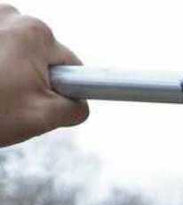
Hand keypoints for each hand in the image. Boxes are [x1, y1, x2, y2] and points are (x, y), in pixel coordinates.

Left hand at [0, 6, 88, 147]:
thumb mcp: (42, 118)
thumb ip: (75, 109)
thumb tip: (80, 105)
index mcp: (35, 34)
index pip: (69, 64)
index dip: (61, 87)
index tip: (39, 99)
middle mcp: (10, 14)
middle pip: (37, 52)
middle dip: (29, 74)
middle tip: (8, 98)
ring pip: (11, 47)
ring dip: (5, 66)